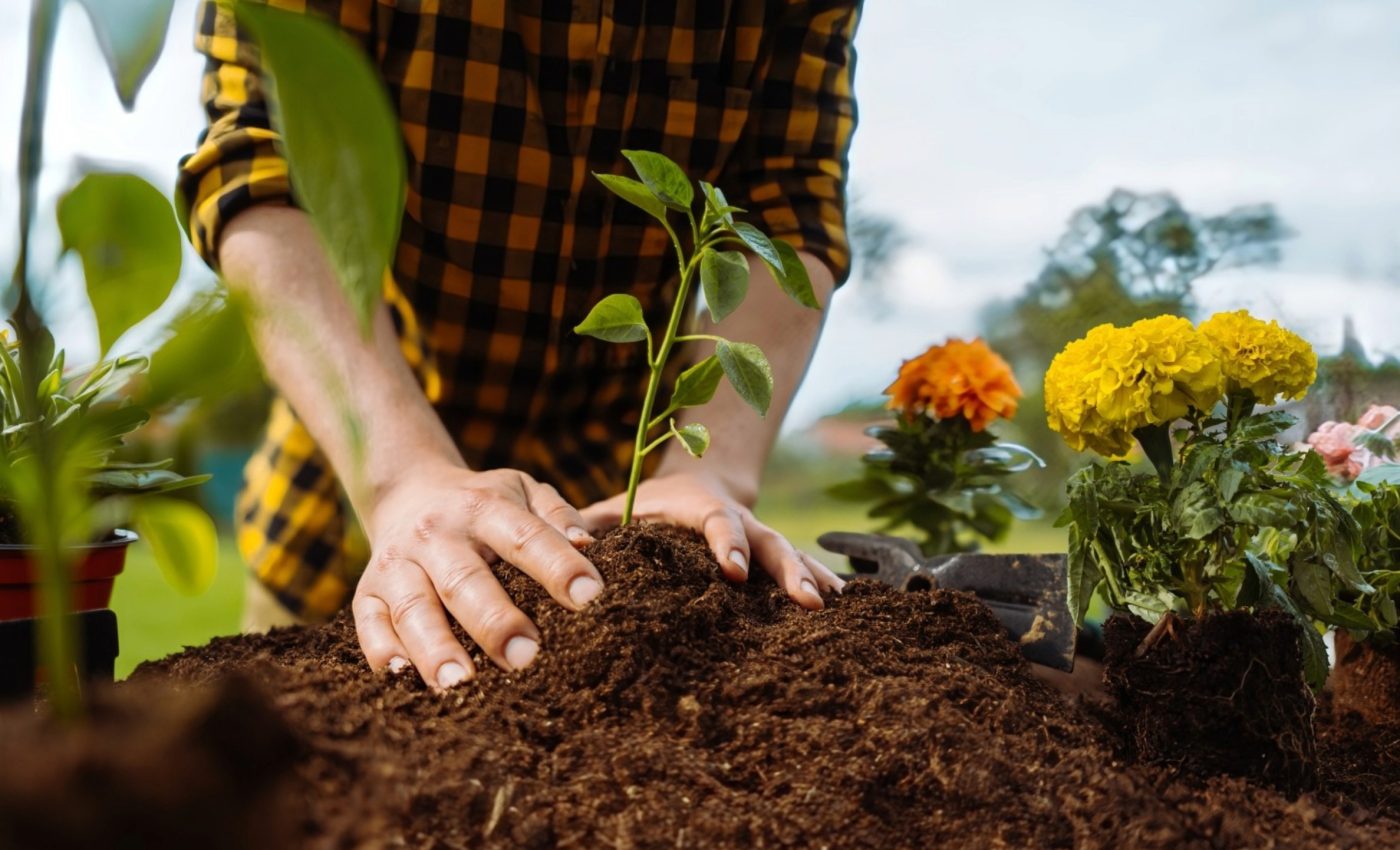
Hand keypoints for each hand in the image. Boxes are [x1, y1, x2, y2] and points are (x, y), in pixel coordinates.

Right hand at [352, 465, 603, 689]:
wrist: (410, 495)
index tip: (591, 597)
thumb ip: (557, 514)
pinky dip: (384, 653)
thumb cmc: (485, 506)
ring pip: (414, 608)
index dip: (558, 566)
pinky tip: (404, 680)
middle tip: (526, 657)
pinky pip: (369, 626)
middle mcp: (436, 535)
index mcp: (483, 507)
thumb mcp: (523, 491)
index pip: (525, 536)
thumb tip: (588, 545)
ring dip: (436, 648)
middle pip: (464, 580)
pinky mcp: (366, 593)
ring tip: (461, 684)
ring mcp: (397, 564)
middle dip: (494, 621)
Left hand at [580, 471, 844, 608]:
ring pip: (790, 553)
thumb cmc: (645, 505)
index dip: (726, 543)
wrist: (695, 482)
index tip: (732, 572)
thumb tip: (568, 547)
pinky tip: (844, 606)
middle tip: (806, 599)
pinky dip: (821, 579)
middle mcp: (738, 520)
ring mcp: (759, 538)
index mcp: (699, 507)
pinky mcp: (771, 556)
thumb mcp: (620, 508)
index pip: (716, 521)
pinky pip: (799, 566)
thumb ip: (591, 525)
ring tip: (832, 604)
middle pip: (767, 540)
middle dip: (787, 569)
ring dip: (811, 576)